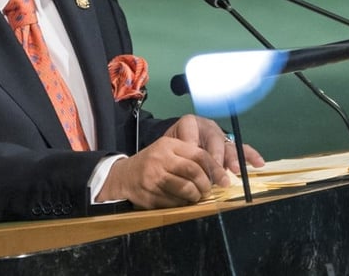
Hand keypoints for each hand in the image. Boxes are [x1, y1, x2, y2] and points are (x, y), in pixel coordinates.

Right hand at [96, 136, 223, 207]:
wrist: (124, 176)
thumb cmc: (153, 162)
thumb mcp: (168, 150)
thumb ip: (189, 156)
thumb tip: (216, 171)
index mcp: (168, 145)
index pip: (198, 154)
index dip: (214, 168)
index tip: (224, 179)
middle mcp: (160, 159)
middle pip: (193, 171)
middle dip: (205, 183)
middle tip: (208, 190)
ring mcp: (154, 178)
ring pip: (185, 189)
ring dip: (196, 195)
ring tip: (196, 195)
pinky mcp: (150, 195)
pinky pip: (175, 202)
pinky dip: (183, 203)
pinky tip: (182, 200)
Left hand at [164, 115, 264, 175]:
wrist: (176, 147)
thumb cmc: (173, 147)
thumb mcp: (169, 145)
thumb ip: (178, 148)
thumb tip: (190, 158)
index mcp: (191, 123)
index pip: (194, 132)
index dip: (195, 146)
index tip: (195, 159)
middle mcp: (208, 128)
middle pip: (215, 140)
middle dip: (217, 157)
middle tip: (217, 170)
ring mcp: (220, 137)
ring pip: (228, 146)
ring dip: (233, 159)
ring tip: (235, 169)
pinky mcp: (229, 147)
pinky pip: (242, 150)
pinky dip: (250, 156)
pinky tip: (258, 163)